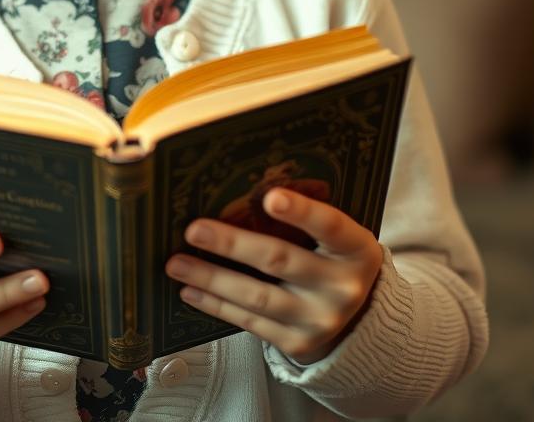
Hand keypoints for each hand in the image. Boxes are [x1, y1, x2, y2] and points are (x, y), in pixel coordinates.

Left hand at [164, 188, 382, 363]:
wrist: (357, 320)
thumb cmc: (331, 258)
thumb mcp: (334, 237)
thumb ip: (304, 217)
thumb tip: (240, 189)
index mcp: (356, 249)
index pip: (330, 225)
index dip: (302, 212)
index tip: (270, 197)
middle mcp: (342, 287)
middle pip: (280, 260)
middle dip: (232, 244)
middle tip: (194, 230)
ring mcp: (320, 320)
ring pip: (257, 297)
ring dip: (211, 279)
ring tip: (177, 264)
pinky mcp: (298, 344)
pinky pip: (251, 322)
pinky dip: (217, 305)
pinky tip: (191, 291)